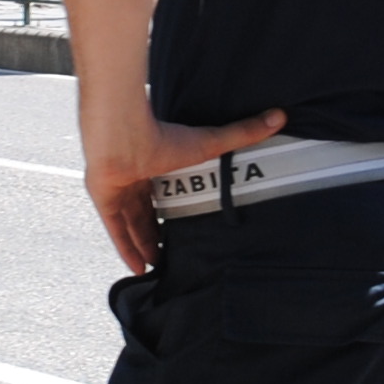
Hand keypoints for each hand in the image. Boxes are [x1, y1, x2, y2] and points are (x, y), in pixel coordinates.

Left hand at [83, 106, 287, 273]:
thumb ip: (243, 132)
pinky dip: (125, 249)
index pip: (164, 192)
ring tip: (158, 266)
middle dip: (157, 233)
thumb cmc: (164, 135)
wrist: (123, 135)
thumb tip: (280, 115)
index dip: (173, 211)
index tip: (185, 227)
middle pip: (145, 212)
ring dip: (143, 245)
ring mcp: (116, 190)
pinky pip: (114, 231)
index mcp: (155, 163)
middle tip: (171, 254)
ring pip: (130, 224)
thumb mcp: (209, 142)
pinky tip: (136, 269)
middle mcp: (134, 178)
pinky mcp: (104, 200)